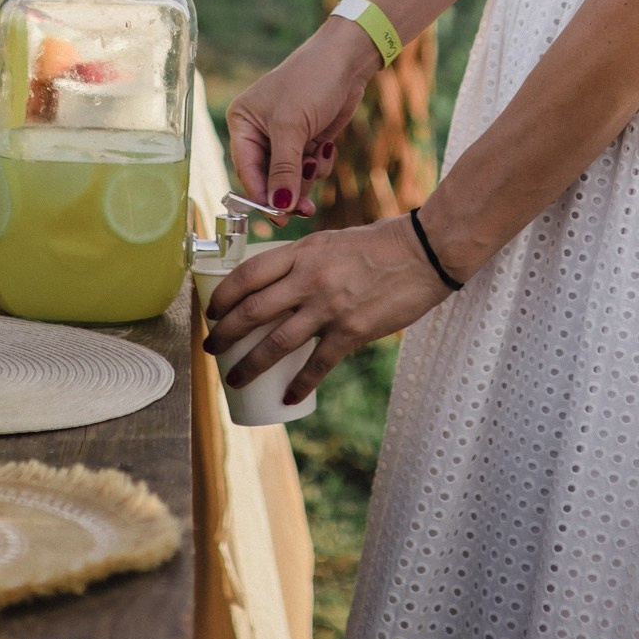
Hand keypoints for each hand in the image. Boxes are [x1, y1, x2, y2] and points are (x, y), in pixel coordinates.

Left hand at [202, 215, 452, 402]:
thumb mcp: (332, 241)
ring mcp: (330, 306)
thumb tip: (278, 284)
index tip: (211, 312)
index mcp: (303, 251)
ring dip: (250, 365)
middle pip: (253, 310)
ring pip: (277, 343)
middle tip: (212, 349)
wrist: (427, 251)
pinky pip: (318, 365)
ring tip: (234, 378)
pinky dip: (300, 384)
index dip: (223, 296)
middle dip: (224, 334)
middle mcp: (310, 277)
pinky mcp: (353, 331)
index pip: (248, 274)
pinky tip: (289, 397)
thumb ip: (305, 260)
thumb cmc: (381, 243)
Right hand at [226, 16, 380, 214]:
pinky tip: (326, 147)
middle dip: (288, 191)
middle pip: (269, 179)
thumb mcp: (292, 127)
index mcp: (243, 123)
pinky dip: (319, 164)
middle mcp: (259, 131)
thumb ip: (283, 170)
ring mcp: (285, 136)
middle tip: (306, 208)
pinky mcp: (306, 138)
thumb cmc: (311, 81)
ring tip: (318, 158)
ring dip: (307, 177)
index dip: (262, 197)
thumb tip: (278, 207)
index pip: (247, 171)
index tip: (279, 218)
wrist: (347, 60)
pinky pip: (308, 168)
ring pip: (291, 177)